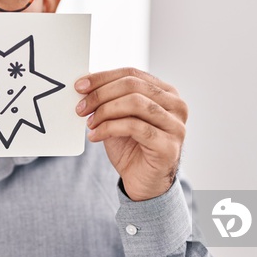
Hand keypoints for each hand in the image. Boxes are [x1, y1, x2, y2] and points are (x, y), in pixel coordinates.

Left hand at [75, 68, 187, 200]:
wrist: (143, 182)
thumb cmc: (132, 147)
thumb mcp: (119, 116)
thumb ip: (110, 98)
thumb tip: (84, 83)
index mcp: (166, 92)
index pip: (131, 74)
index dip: (103, 77)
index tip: (79, 86)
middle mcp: (176, 105)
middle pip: (132, 85)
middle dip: (101, 94)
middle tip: (80, 107)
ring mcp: (176, 125)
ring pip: (134, 103)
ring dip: (105, 111)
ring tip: (90, 123)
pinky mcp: (168, 145)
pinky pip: (134, 126)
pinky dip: (108, 128)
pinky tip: (95, 135)